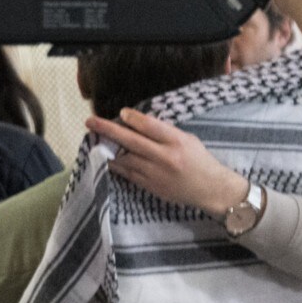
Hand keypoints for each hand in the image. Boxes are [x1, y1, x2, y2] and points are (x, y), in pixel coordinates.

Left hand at [85, 107, 249, 217]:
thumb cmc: (200, 161)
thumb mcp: (188, 140)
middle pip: (131, 140)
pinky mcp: (150, 186)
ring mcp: (156, 174)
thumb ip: (165, 132)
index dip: (132, 117)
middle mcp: (165, 157)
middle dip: (108, 130)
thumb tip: (139, 123)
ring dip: (107, 148)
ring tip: (94, 140)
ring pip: (124, 158)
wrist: (211, 189)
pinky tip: (106, 158)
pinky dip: (115, 164)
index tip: (122, 112)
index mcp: (177, 142)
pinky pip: (127, 173)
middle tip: (90, 122)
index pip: (149, 125)